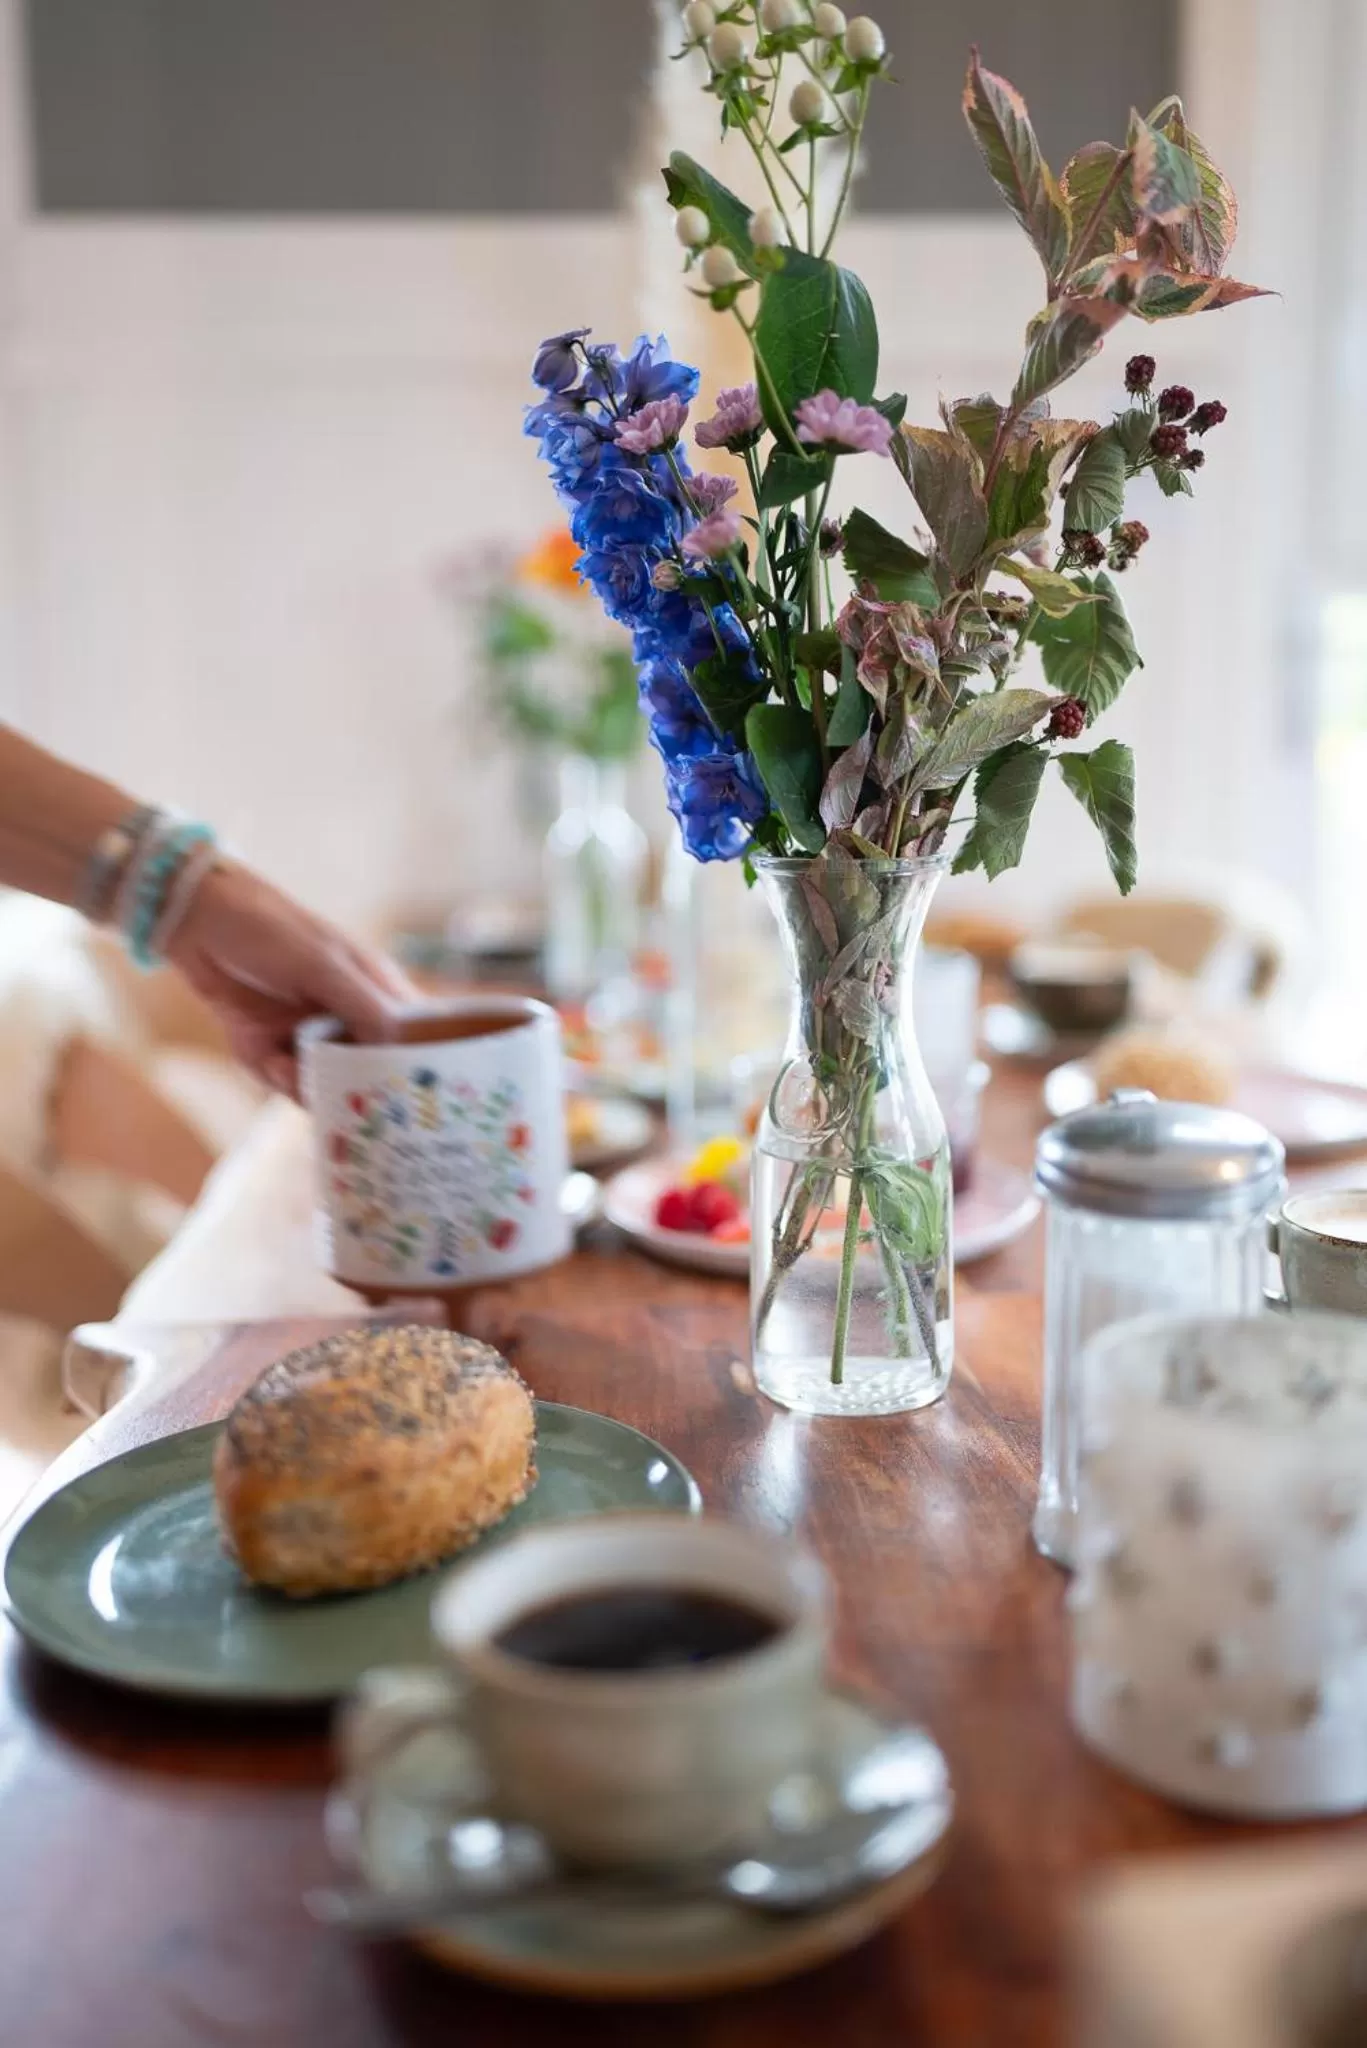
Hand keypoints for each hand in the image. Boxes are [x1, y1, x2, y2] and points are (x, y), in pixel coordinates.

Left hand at [165, 861, 414, 1093]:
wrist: (196, 923)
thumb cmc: (269, 929)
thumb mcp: (322, 965)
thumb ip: (364, 1006)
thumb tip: (397, 1046)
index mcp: (372, 989)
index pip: (410, 1034)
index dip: (415, 1063)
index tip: (411, 1091)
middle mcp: (346, 1016)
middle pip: (367, 1070)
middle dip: (354, 1087)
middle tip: (344, 1099)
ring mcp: (309, 1034)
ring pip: (324, 1082)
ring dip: (307, 1083)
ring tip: (290, 1069)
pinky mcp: (273, 1046)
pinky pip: (284, 1079)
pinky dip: (275, 1075)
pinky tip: (267, 1059)